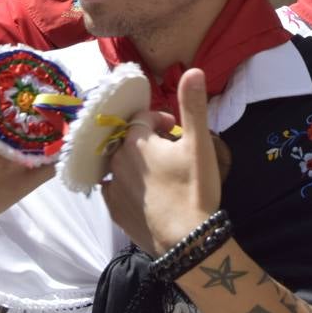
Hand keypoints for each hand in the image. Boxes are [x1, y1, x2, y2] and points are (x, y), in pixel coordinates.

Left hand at [102, 69, 220, 254]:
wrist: (186, 242)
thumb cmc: (194, 189)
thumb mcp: (199, 145)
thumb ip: (193, 105)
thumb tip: (193, 70)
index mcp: (135, 141)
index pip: (144, 118)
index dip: (164, 121)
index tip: (179, 132)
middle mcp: (116, 160)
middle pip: (131, 139)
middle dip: (150, 140)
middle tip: (173, 153)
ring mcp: (112, 186)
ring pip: (122, 163)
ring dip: (139, 162)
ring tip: (162, 174)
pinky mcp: (113, 209)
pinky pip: (116, 188)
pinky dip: (129, 185)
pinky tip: (148, 194)